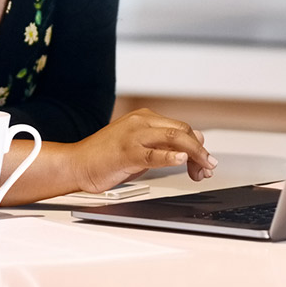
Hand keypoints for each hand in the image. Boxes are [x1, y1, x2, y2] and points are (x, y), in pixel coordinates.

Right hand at [68, 109, 217, 192]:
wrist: (76, 165)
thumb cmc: (105, 158)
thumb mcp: (139, 148)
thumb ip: (162, 146)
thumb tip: (191, 147)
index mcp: (144, 118)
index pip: (182, 128)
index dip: (198, 146)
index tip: (204, 163)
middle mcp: (141, 123)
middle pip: (182, 131)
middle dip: (201, 151)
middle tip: (209, 167)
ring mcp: (133, 136)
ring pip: (174, 138)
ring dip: (195, 154)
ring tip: (204, 167)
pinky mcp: (126, 152)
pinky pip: (153, 154)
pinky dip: (170, 156)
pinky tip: (181, 160)